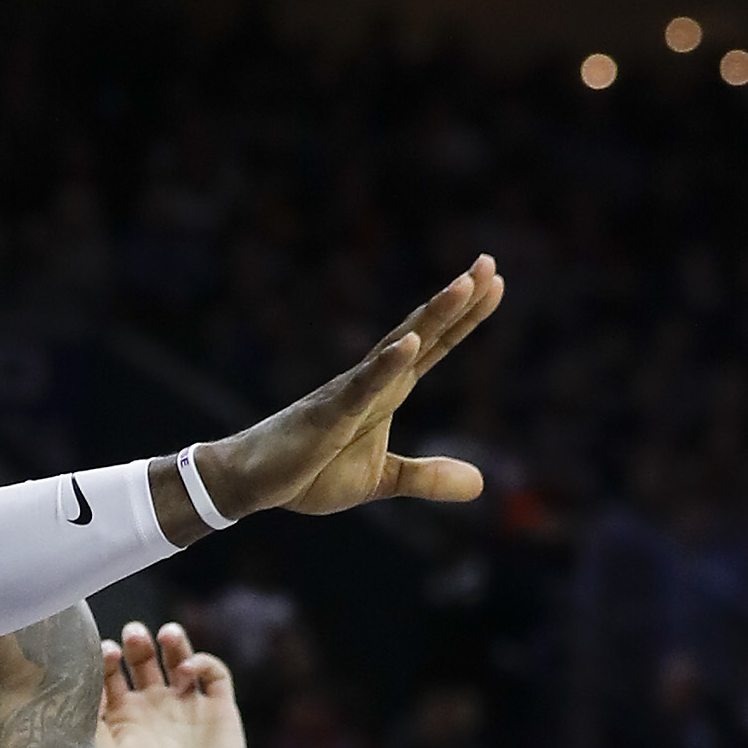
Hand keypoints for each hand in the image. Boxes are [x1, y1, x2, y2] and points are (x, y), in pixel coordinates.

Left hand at [96, 622, 246, 747]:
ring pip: (179, 659)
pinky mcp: (220, 711)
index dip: (105, 657)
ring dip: (172, 641)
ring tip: (165, 634)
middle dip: (136, 642)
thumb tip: (70, 677)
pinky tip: (188, 672)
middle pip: (142, 660)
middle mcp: (154, 708)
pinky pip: (215, 674)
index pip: (110, 674)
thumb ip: (86, 715)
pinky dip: (203, 662)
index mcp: (122, 718)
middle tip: (132, 635)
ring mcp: (188, 707)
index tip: (105, 653)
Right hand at [191, 257, 504, 520]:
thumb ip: (427, 477)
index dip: (464, 318)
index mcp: (387, 393)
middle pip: (422, 334)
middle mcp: (372, 382)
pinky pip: (361, 386)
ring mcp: (349, 393)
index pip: (433, 348)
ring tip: (462, 287)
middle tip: (487, 263)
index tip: (495, 284)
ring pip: (396, 348)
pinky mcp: (327, 414)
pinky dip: (385, 365)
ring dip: (429, 317)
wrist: (251, 483)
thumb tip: (480, 483)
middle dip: (456, 301)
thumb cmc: (309, 472)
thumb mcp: (381, 480)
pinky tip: (409, 343)